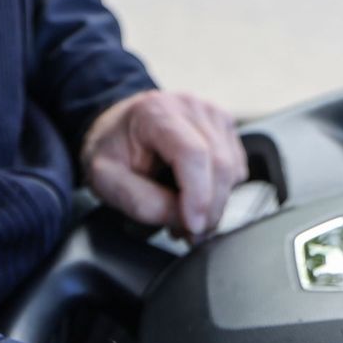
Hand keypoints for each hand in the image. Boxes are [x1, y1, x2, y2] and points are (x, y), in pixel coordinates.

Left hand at [80, 91, 248, 238]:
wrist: (118, 128)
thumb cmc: (112, 150)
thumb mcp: (106, 180)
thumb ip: (142, 202)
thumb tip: (183, 219)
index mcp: (157, 113)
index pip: (192, 154)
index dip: (199, 195)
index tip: (193, 226)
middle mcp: (190, 107)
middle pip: (219, 165)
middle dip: (209, 209)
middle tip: (190, 234)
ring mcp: (212, 115)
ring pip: (232, 171)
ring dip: (215, 205)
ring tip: (187, 216)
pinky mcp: (225, 128)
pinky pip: (236, 170)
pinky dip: (221, 192)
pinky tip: (196, 196)